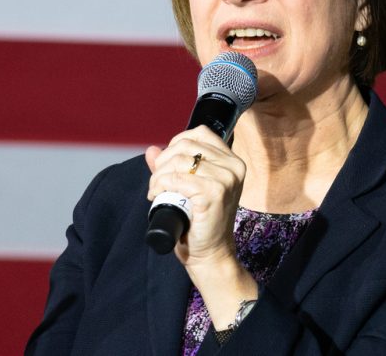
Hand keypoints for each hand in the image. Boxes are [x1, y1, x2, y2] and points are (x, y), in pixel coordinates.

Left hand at [145, 125, 245, 266]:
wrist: (211, 253)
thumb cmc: (201, 222)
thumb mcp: (189, 188)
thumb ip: (172, 167)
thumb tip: (151, 150)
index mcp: (232, 161)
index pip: (200, 133)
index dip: (176, 144)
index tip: (166, 165)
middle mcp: (233, 167)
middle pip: (186, 145)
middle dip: (163, 162)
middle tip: (157, 182)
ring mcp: (225, 179)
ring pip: (179, 161)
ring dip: (158, 175)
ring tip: (156, 190)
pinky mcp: (214, 193)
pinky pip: (176, 179)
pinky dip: (160, 185)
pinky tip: (157, 196)